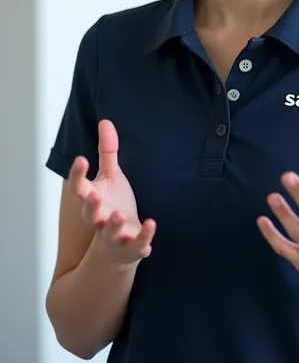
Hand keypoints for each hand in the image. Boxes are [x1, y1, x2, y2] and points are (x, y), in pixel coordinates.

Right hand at [68, 119, 156, 264]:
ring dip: (114, 225)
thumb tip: (105, 121)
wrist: (118, 246)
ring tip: (119, 215)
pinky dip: (144, 236)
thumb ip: (107, 152)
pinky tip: (151, 224)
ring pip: (110, 233)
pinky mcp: (132, 247)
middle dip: (91, 207)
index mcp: (92, 199)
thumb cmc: (112, 205)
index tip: (80, 158)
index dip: (77, 174)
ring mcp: (114, 236)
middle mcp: (99, 219)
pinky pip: (138, 244)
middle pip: (90, 214)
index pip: (78, 188)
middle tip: (93, 197)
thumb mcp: (110, 177)